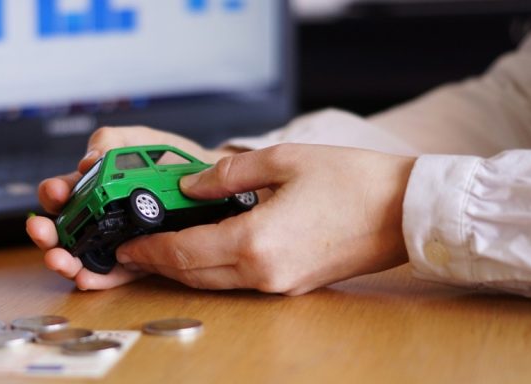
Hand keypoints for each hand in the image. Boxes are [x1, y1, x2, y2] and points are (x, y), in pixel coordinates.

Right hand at [25, 126, 237, 289]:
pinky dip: (98, 278)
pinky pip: (113, 273)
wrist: (211, 181)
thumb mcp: (139, 141)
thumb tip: (87, 161)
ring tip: (62, 261)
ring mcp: (116, 239)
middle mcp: (100, 214)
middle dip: (49, 232)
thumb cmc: (170, 160)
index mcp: (95, 184)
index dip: (54, 194)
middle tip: (43, 232)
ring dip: (66, 261)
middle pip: (64, 228)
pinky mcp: (137, 259)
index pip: (63, 191)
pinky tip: (88, 278)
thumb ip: (111, 142)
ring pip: (81, 255)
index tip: (56, 194)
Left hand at [114, 143, 415, 294]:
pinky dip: (212, 271)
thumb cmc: (353, 182)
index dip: (149, 251)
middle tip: (133, 254)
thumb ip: (227, 172)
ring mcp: (279, 284)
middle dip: (158, 265)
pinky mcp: (293, 285)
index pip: (184, 251)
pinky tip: (203, 252)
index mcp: (255, 241)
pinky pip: (240, 282)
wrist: (405, 211)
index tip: (126, 248)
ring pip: (214, 283)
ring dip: (184, 270)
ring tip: (160, 253)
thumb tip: (190, 183)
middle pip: (193, 274)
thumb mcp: (282, 160)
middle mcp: (263, 272)